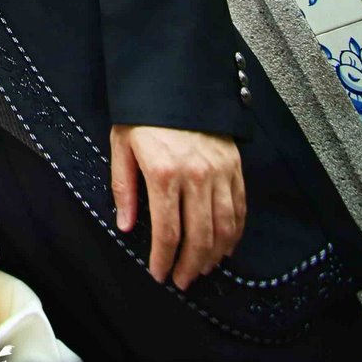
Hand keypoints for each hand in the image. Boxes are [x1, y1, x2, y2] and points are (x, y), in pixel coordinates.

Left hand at [110, 123, 245, 289]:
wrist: (176, 81)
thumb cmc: (143, 115)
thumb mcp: (122, 146)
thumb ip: (124, 188)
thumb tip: (126, 225)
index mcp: (164, 173)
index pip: (168, 231)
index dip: (165, 259)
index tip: (160, 274)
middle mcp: (196, 176)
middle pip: (199, 236)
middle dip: (190, 265)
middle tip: (182, 280)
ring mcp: (220, 172)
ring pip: (223, 227)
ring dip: (214, 255)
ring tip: (202, 268)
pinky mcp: (234, 166)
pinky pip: (239, 208)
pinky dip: (234, 233)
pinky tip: (224, 246)